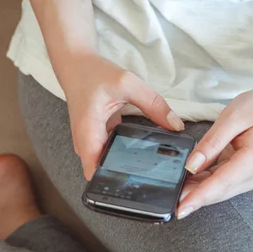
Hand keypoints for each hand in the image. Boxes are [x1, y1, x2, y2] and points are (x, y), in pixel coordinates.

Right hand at [62, 52, 184, 179]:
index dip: (114, 183)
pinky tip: (144, 154)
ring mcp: (90, 143)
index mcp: (88, 132)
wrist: (76, 65)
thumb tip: (176, 126)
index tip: (139, 185)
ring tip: (154, 169)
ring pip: (108, 165)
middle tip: (156, 179)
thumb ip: (154, 105)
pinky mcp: (96, 139)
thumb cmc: (95, 73)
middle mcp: (85, 143)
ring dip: (127, 167)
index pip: (96, 172)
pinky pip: (110, 154)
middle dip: (127, 178)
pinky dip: (125, 155)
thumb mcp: (128, 84)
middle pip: (104, 173)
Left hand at [177, 85, 252, 218]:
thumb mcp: (231, 118)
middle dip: (193, 198)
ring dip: (196, 192)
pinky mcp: (243, 176)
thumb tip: (191, 165)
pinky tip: (187, 182)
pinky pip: (220, 184)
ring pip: (218, 191)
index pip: (221, 183)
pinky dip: (203, 184)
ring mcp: (250, 178)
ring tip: (174, 191)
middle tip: (169, 201)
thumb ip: (211, 143)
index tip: (180, 208)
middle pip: (218, 192)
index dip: (199, 197)